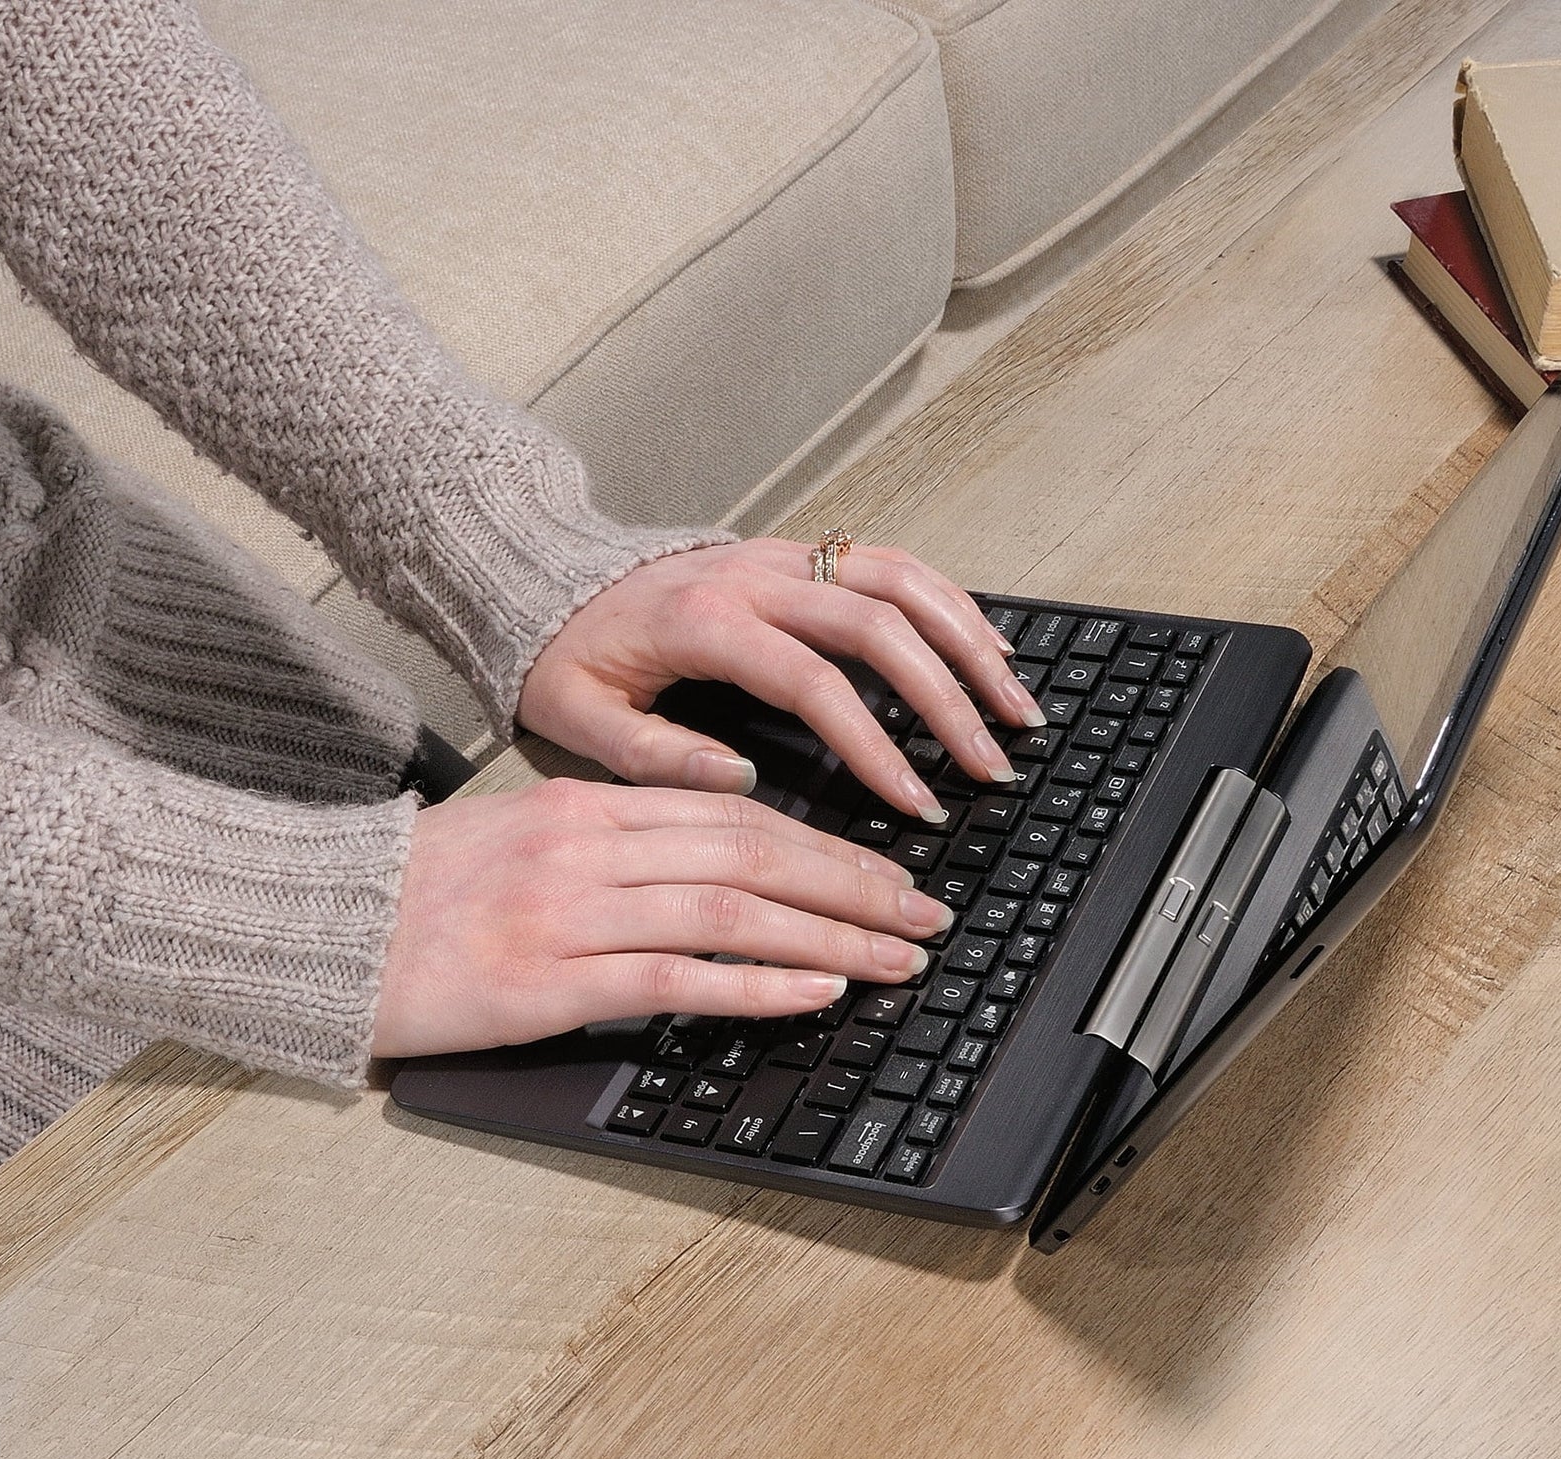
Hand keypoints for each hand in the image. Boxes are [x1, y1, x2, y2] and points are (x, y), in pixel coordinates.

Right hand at [370, 776, 955, 1056]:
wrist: (318, 929)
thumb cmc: (419, 894)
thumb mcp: (522, 842)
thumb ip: (617, 848)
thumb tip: (715, 870)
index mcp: (587, 808)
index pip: (735, 819)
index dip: (827, 847)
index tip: (887, 873)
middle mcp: (588, 849)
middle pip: (752, 857)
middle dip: (854, 887)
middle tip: (924, 915)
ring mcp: (568, 914)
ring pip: (729, 912)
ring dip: (828, 936)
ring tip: (896, 959)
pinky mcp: (547, 983)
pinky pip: (673, 980)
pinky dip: (753, 985)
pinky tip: (812, 992)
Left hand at [516, 538, 1046, 825]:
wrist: (543, 578)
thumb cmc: (563, 657)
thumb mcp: (578, 718)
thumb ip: (653, 755)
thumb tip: (743, 782)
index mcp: (705, 623)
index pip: (815, 683)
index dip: (876, 745)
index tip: (916, 803)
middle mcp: (754, 577)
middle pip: (880, 626)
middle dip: (948, 701)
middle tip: (989, 766)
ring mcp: (781, 556)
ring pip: (902, 581)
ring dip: (969, 642)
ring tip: (1016, 705)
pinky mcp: (794, 553)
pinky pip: (890, 562)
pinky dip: (949, 601)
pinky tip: (988, 646)